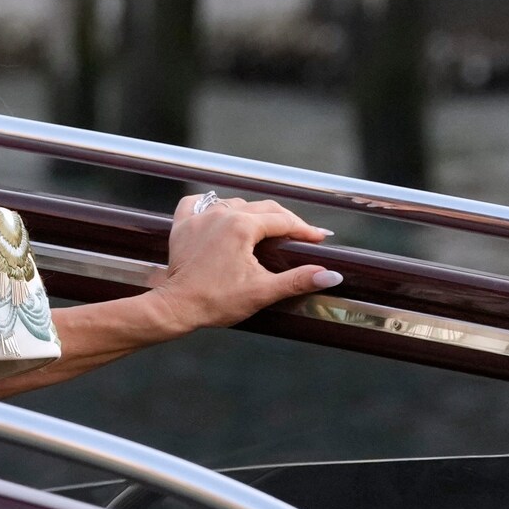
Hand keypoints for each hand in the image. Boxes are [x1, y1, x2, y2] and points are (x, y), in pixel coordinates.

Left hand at [154, 194, 339, 333]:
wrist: (177, 306)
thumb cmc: (218, 300)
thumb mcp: (264, 291)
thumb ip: (299, 280)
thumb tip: (331, 274)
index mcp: (242, 226)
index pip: (283, 221)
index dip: (305, 230)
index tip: (320, 238)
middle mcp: (220, 213)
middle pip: (262, 208)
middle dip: (285, 220)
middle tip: (302, 235)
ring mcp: (198, 216)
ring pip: (235, 204)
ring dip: (255, 213)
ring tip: (270, 228)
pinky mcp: (181, 224)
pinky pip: (200, 203)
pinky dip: (215, 206)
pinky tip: (223, 213)